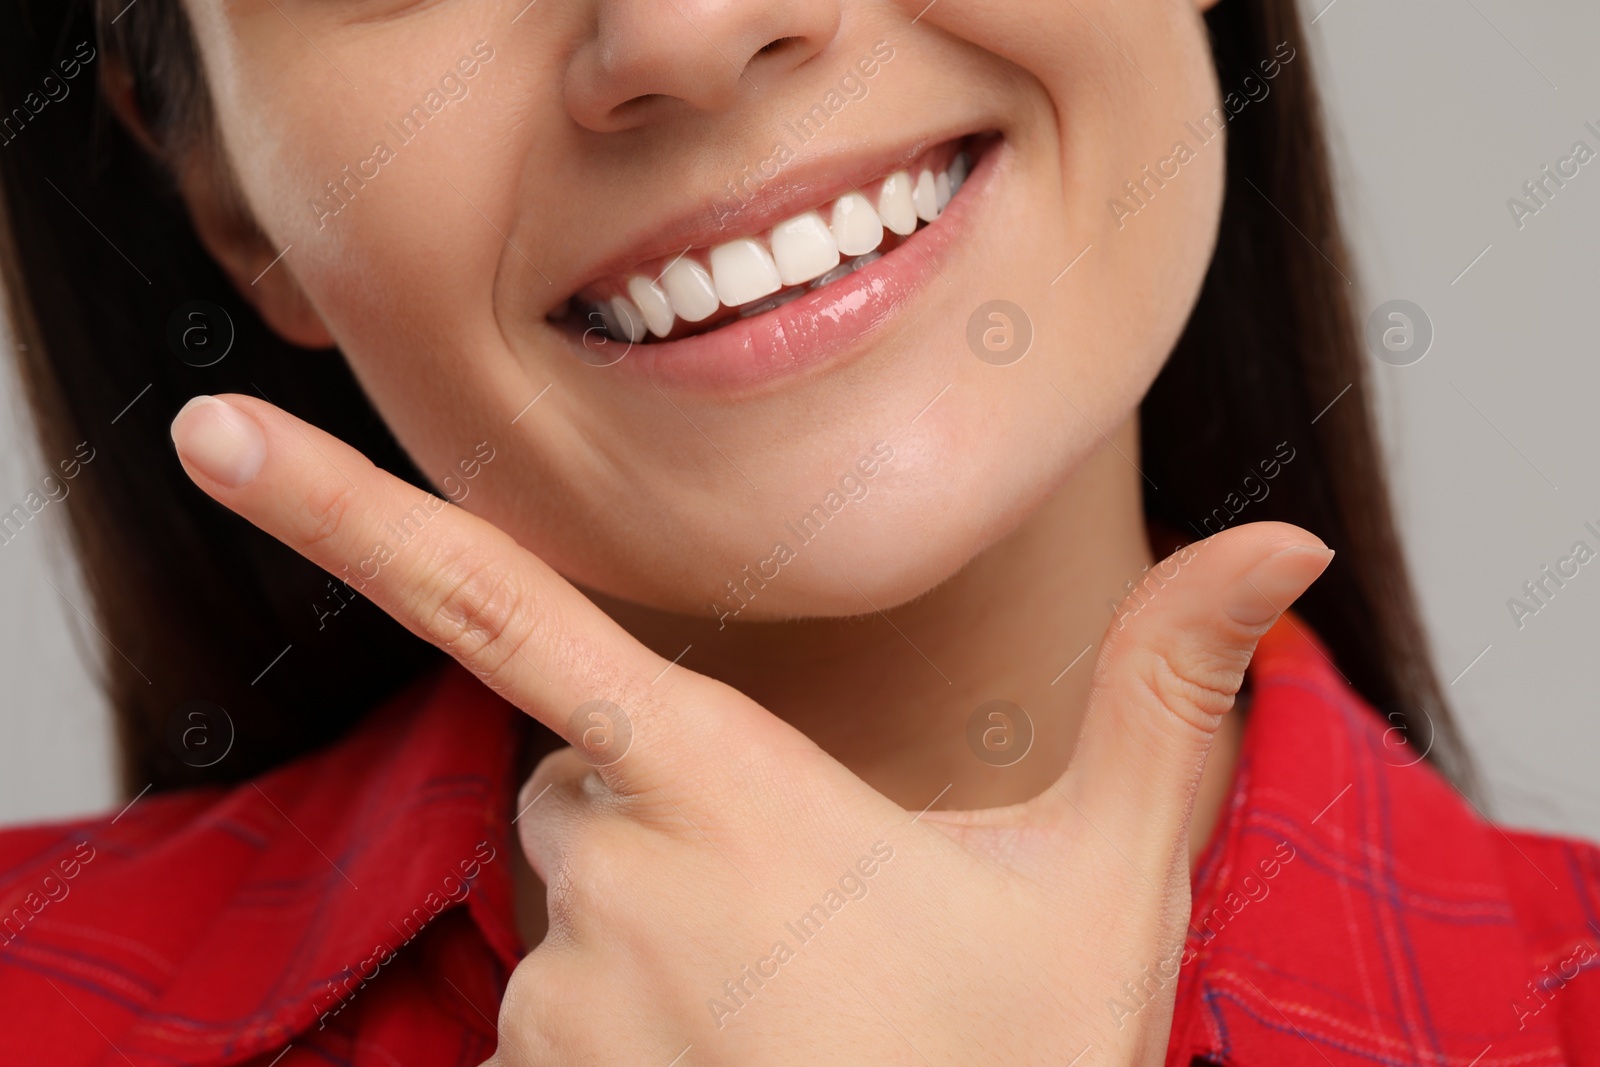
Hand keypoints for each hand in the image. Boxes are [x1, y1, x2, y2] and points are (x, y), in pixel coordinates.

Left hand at [171, 394, 1331, 1065]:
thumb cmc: (1024, 1065)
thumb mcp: (1108, 876)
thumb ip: (1166, 693)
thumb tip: (1282, 547)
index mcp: (725, 786)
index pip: (509, 612)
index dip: (354, 512)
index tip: (216, 430)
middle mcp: (612, 880)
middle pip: (584, 770)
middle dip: (664, 799)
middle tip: (810, 903)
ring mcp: (558, 1000)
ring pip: (573, 887)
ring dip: (656, 912)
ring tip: (793, 1001)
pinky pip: (553, 994)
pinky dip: (626, 1007)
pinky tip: (741, 1055)